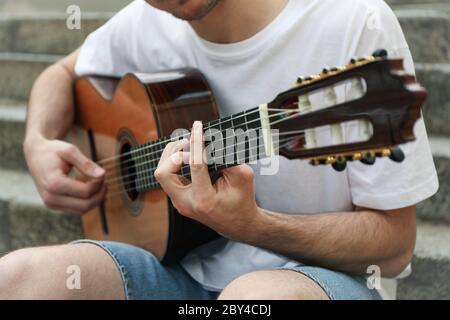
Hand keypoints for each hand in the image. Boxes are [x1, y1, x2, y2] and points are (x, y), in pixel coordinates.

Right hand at [24, 137, 105, 213]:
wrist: (36, 155)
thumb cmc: (53, 151)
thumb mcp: (70, 151)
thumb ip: (86, 163)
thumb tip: (102, 174)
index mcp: (54, 184)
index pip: (86, 192)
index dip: (99, 183)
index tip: (102, 172)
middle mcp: (51, 198)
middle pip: (86, 205)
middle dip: (99, 194)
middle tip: (104, 180)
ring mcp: (51, 204)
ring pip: (82, 210)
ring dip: (95, 199)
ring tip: (99, 184)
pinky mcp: (55, 206)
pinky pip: (77, 209)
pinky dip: (88, 201)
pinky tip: (92, 190)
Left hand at [154, 121, 262, 240]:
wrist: (238, 224)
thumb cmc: (242, 200)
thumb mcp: (243, 177)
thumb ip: (229, 158)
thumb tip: (212, 139)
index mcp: (203, 199)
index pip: (194, 164)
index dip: (196, 141)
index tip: (198, 125)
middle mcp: (186, 203)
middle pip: (163, 172)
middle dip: (174, 152)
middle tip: (189, 142)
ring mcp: (179, 203)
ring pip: (161, 174)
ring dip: (172, 156)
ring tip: (188, 146)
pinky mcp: (178, 200)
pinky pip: (168, 177)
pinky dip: (174, 163)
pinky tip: (187, 155)